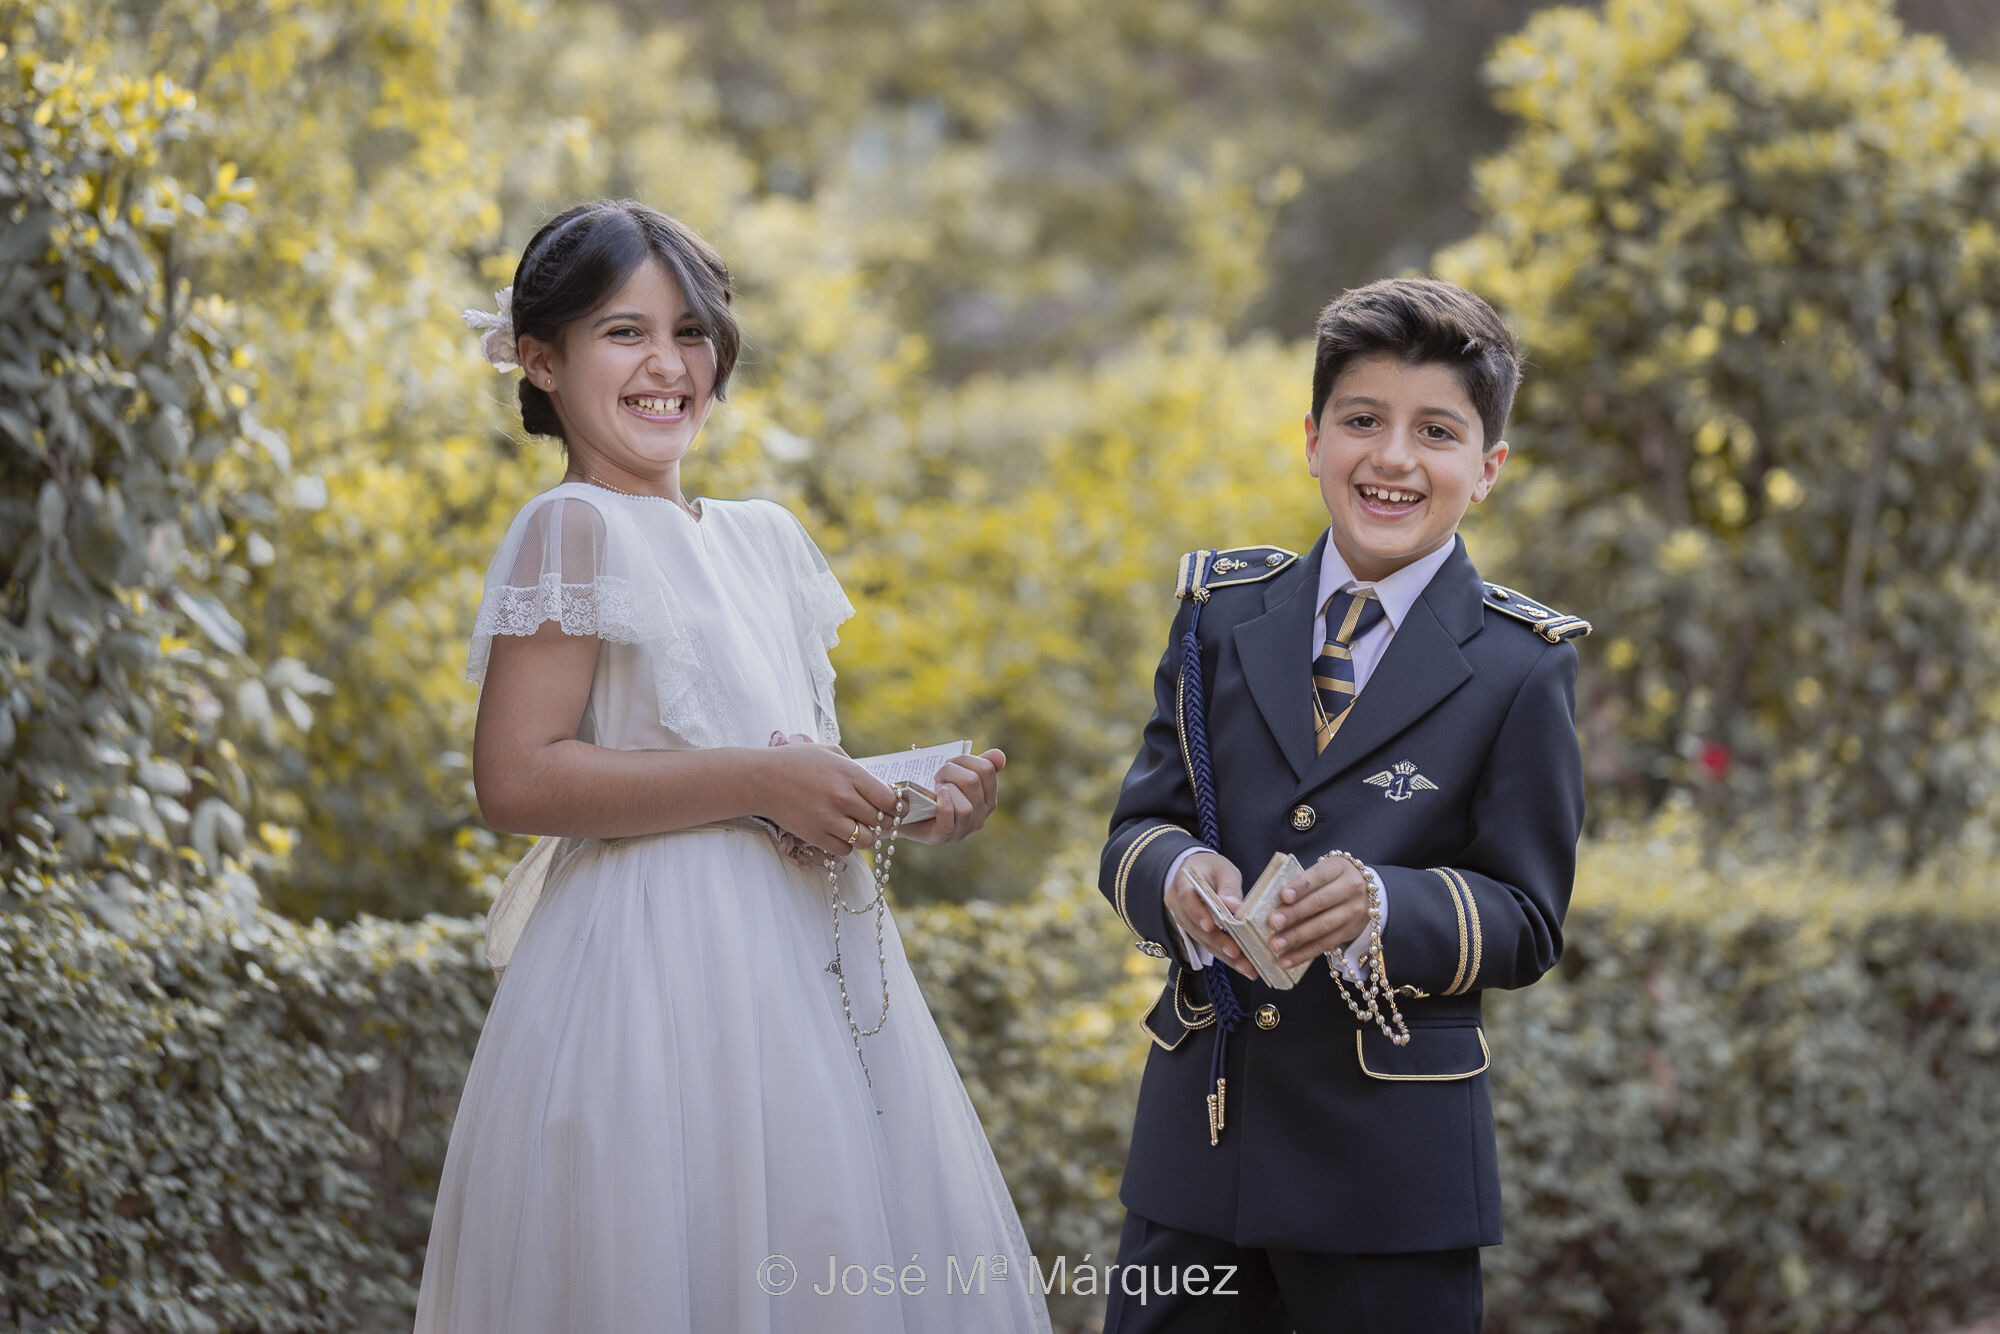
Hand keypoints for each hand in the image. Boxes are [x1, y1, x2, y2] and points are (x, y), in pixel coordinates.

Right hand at [758, 735, 900, 858]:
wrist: (761, 779)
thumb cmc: (796, 762)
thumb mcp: (830, 752)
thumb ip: (856, 768)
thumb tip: (879, 787)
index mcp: (850, 774)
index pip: (890, 799)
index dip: (893, 806)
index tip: (888, 806)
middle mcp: (843, 797)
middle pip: (880, 821)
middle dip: (878, 820)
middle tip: (869, 816)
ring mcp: (829, 819)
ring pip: (866, 839)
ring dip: (863, 835)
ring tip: (853, 825)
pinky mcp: (815, 836)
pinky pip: (845, 850)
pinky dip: (845, 845)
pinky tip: (837, 833)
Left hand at [900, 749, 1005, 844]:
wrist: (903, 810)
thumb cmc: (931, 790)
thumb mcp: (954, 775)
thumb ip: (976, 764)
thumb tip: (999, 755)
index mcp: (987, 797)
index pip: (987, 770)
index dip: (965, 759)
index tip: (949, 762)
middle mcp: (981, 815)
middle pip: (973, 782)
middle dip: (951, 771)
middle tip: (937, 774)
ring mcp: (963, 829)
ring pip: (966, 807)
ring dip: (946, 789)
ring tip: (934, 787)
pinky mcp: (943, 836)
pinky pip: (951, 821)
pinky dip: (945, 806)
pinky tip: (938, 795)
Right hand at [1163, 851, 1259, 980]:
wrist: (1197, 871)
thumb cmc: (1212, 869)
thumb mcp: (1224, 870)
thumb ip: (1229, 887)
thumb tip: (1234, 906)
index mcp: (1183, 883)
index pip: (1187, 899)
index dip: (1198, 914)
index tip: (1211, 926)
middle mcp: (1178, 904)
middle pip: (1195, 926)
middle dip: (1217, 942)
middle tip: (1236, 953)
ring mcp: (1183, 920)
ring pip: (1201, 940)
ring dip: (1223, 955)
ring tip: (1246, 967)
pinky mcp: (1192, 931)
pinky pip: (1206, 944)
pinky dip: (1224, 955)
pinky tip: (1242, 965)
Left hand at [1265, 854, 1370, 970]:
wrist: (1367, 892)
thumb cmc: (1333, 879)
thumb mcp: (1324, 870)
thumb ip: (1304, 881)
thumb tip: (1274, 901)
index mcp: (1339, 868)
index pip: (1319, 876)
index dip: (1301, 886)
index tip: (1283, 896)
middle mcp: (1350, 889)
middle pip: (1320, 902)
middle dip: (1294, 914)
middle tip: (1272, 923)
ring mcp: (1353, 912)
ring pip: (1322, 926)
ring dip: (1296, 937)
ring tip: (1275, 944)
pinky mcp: (1349, 932)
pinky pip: (1324, 944)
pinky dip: (1303, 954)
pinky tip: (1286, 960)